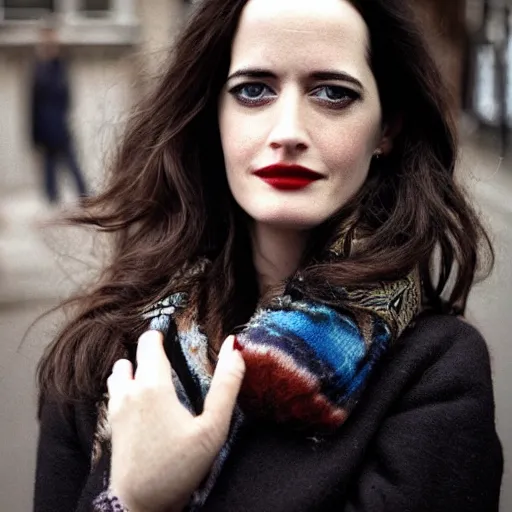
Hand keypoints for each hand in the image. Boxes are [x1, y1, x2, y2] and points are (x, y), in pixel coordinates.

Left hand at [107, 331, 244, 511]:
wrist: (140, 506)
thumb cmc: (178, 467)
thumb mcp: (212, 428)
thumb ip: (226, 385)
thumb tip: (234, 347)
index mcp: (153, 385)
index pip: (148, 343)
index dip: (159, 334)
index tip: (171, 334)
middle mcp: (129, 391)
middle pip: (131, 357)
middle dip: (147, 352)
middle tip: (169, 359)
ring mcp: (116, 409)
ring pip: (119, 374)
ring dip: (133, 370)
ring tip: (156, 379)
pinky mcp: (112, 426)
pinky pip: (115, 394)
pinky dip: (126, 387)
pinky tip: (144, 403)